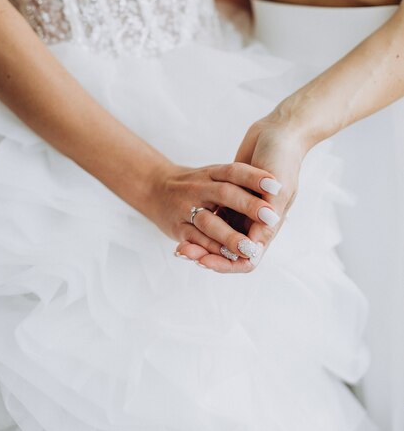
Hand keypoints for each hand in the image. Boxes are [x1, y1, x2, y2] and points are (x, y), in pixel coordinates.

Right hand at [147, 161, 279, 264]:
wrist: (153, 187)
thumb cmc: (194, 184)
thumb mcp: (212, 175)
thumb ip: (236, 183)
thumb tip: (277, 190)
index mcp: (212, 173)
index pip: (236, 171)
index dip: (255, 177)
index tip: (277, 185)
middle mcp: (199, 187)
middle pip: (225, 194)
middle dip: (249, 206)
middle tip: (272, 217)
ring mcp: (186, 207)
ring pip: (209, 222)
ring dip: (229, 236)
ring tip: (249, 248)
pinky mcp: (178, 227)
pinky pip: (195, 240)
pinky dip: (210, 249)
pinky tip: (227, 258)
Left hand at [176, 117, 307, 271]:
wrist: (278, 131)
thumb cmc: (282, 156)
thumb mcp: (279, 185)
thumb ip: (268, 215)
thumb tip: (255, 246)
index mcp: (269, 224)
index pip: (248, 257)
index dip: (227, 263)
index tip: (205, 260)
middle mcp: (255, 221)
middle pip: (230, 251)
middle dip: (209, 255)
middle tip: (185, 252)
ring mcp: (241, 210)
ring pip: (219, 237)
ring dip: (202, 244)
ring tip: (181, 247)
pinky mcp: (229, 196)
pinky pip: (213, 218)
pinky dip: (200, 226)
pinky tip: (183, 230)